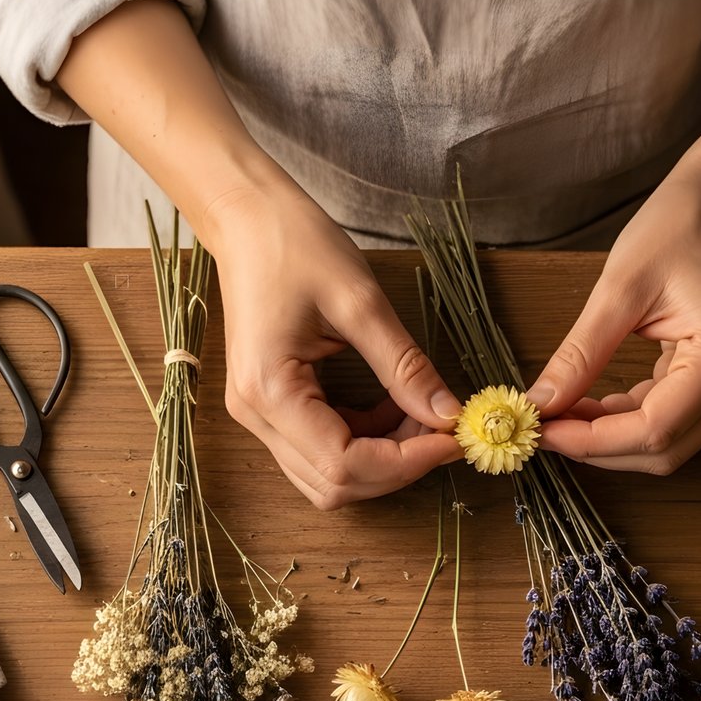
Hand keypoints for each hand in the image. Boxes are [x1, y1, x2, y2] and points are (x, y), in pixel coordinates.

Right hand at [206, 187, 460, 507]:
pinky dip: (366, 440)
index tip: (454, 438)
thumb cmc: (294, 244)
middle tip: (444, 429)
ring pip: (327, 474)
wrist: (246, 217)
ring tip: (423, 416)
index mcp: (269, 391)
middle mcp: (256, 415)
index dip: (406, 463)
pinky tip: (395, 407)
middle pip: (334, 483)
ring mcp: (258, 414)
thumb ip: (405, 366)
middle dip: (397, 467)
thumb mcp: (360, 301)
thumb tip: (448, 415)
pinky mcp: (270, 404)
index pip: (344, 464)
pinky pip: (322, 447)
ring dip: (382, 458)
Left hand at [526, 164, 700, 473]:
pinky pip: (671, 419)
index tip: (544, 430)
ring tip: (563, 414)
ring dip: (611, 438)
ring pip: (667, 443)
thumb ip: (581, 353)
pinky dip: (627, 420)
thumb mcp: (619, 288)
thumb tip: (542, 401)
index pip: (656, 429)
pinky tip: (591, 404)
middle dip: (601, 447)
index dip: (594, 441)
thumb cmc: (678, 227)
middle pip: (665, 449)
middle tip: (546, 427)